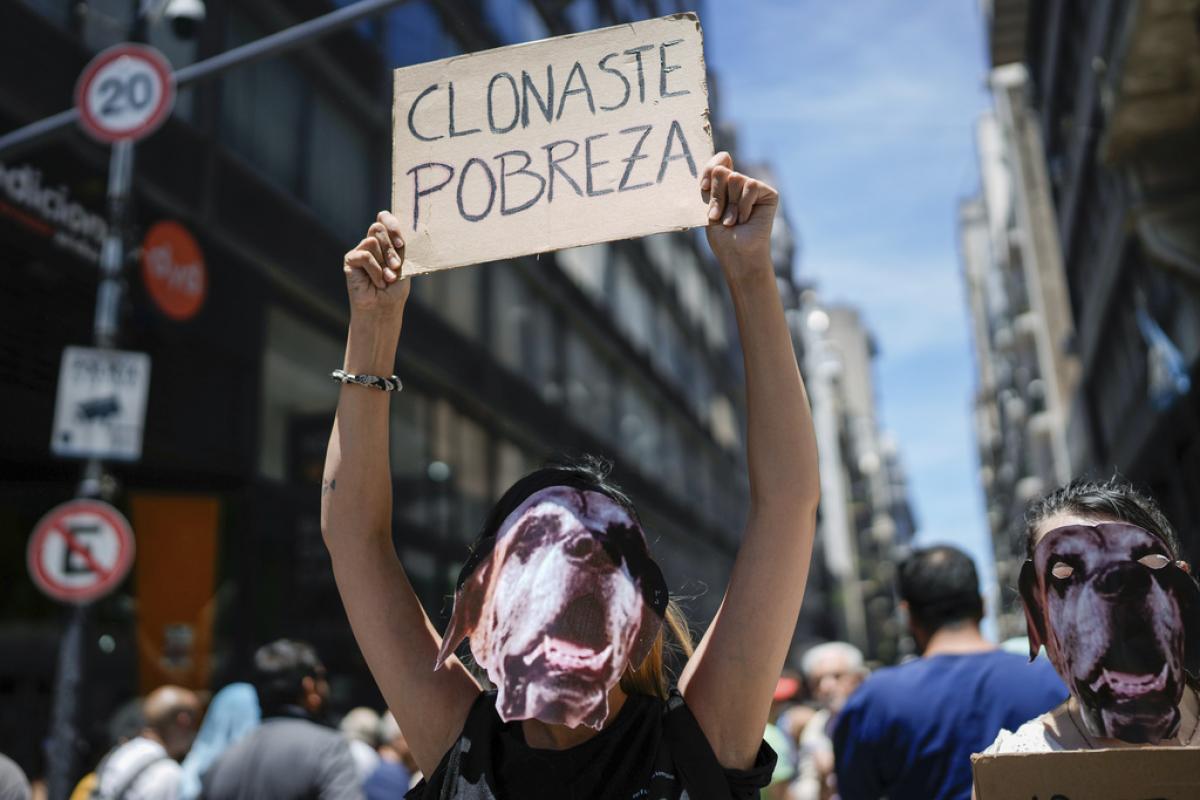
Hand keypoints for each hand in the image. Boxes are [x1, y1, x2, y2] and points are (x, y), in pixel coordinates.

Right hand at [344, 211, 411, 318]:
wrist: (383, 308)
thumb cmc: (394, 289)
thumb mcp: (402, 264)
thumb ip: (398, 245)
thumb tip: (397, 227)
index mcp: (385, 241)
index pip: (384, 218)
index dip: (392, 224)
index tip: (401, 244)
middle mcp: (371, 243)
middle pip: (378, 228)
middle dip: (391, 248)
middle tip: (397, 266)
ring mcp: (360, 250)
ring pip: (372, 241)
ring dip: (384, 262)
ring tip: (388, 278)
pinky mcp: (350, 260)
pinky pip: (364, 255)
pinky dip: (375, 270)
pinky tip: (377, 282)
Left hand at [701, 152, 778, 283]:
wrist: (737, 254)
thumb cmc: (722, 236)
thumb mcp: (709, 207)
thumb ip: (713, 183)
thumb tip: (723, 159)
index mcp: (724, 185)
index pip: (718, 162)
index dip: (708, 170)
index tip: (703, 188)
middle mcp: (739, 183)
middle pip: (722, 170)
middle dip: (717, 195)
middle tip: (719, 215)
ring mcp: (754, 188)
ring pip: (735, 178)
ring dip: (730, 205)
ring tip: (733, 221)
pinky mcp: (768, 193)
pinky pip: (750, 185)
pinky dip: (744, 205)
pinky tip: (745, 219)